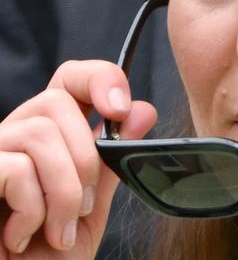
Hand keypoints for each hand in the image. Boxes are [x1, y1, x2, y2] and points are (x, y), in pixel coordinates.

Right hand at [0, 60, 156, 258]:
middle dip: (85, 158)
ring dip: (64, 191)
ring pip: (39, 133)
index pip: (69, 78)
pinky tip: (23, 236)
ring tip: (59, 230)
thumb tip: (142, 111)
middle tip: (83, 207)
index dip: (99, 78)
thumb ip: (112, 160)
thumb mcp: (89, 207)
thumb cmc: (47, 258)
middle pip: (56, 101)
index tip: (121, 110)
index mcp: (46, 136)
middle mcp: (12, 136)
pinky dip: (33, 208)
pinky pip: (15, 167)